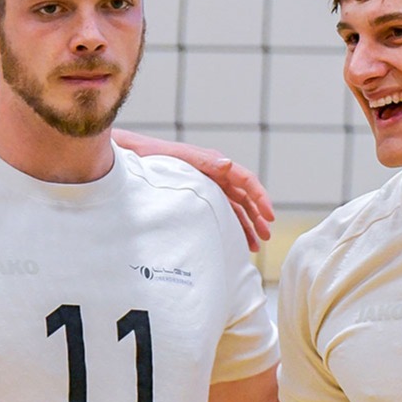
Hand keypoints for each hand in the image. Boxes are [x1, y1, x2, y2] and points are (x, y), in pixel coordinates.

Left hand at [112, 131, 274, 250]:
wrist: (132, 156)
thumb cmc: (153, 156)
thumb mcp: (178, 157)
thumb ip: (203, 161)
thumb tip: (228, 164)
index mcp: (215, 163)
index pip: (246, 180)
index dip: (260, 198)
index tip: (269, 216)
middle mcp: (216, 173)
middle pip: (245, 197)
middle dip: (258, 217)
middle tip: (266, 237)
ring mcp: (209, 184)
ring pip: (236, 206)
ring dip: (247, 224)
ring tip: (255, 245)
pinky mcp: (200, 193)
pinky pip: (222, 209)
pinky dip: (231, 224)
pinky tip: (235, 239)